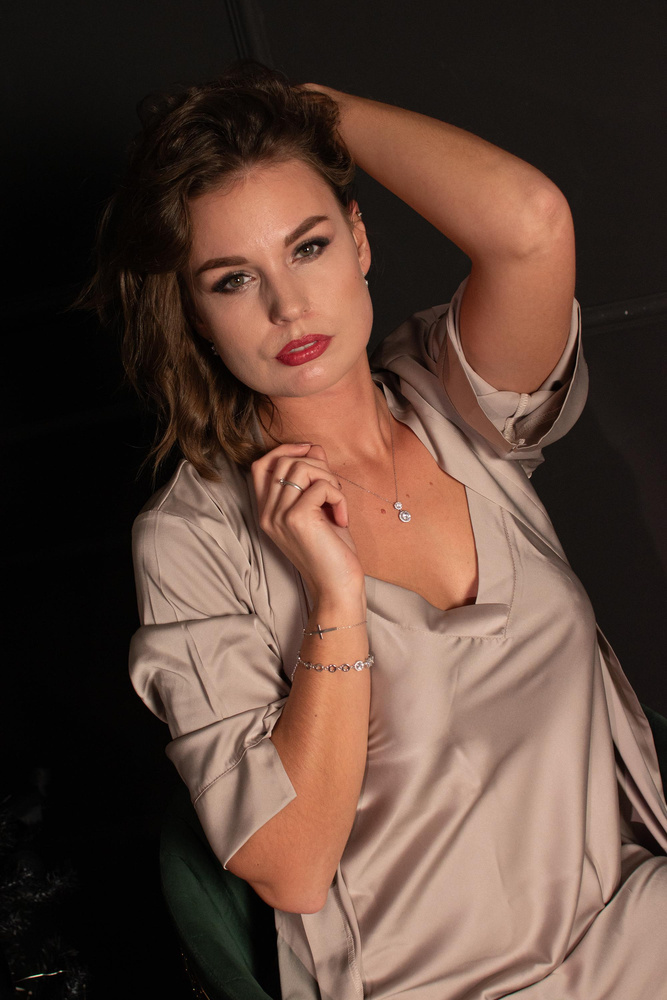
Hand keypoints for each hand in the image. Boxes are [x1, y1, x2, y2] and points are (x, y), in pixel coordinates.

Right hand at [251, 443, 364, 602]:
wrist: (337, 587)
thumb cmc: (331, 551)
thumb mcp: (319, 509)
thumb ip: (313, 479)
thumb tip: (314, 448)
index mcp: (267, 512)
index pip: (260, 465)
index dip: (283, 450)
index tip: (309, 451)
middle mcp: (267, 514)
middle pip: (283, 461)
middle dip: (316, 464)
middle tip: (334, 488)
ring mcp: (279, 516)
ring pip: (302, 468)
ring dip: (329, 479)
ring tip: (338, 503)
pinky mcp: (297, 519)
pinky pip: (321, 486)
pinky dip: (339, 497)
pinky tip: (342, 518)